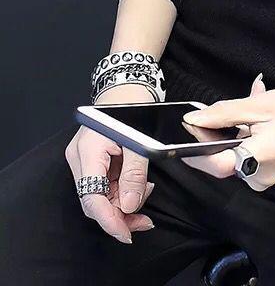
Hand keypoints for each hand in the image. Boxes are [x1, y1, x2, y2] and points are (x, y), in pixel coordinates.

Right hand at [64, 84, 156, 242]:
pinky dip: (124, 190)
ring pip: (102, 194)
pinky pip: (107, 184)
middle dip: (120, 214)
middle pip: (96, 200)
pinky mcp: (96, 159)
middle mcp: (81, 158)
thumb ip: (135, 173)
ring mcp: (87, 159)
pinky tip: (140, 186)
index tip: (127, 234)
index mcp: (88, 152)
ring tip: (147, 193)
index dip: (109, 220)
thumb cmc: (134, 106)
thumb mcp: (139, 140)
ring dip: (124, 202)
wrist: (129, 86)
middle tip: (144, 222)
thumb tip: (130, 205)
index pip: (92, 198)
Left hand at [180, 74, 274, 189]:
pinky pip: (246, 156)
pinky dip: (246, 137)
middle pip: (221, 157)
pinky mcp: (267, 175)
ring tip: (251, 105)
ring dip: (233, 131)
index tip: (189, 126)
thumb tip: (193, 119)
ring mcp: (262, 179)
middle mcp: (257, 176)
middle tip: (224, 106)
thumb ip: (225, 113)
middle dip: (217, 131)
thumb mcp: (263, 104)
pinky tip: (259, 118)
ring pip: (233, 154)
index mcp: (257, 158)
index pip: (212, 163)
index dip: (195, 145)